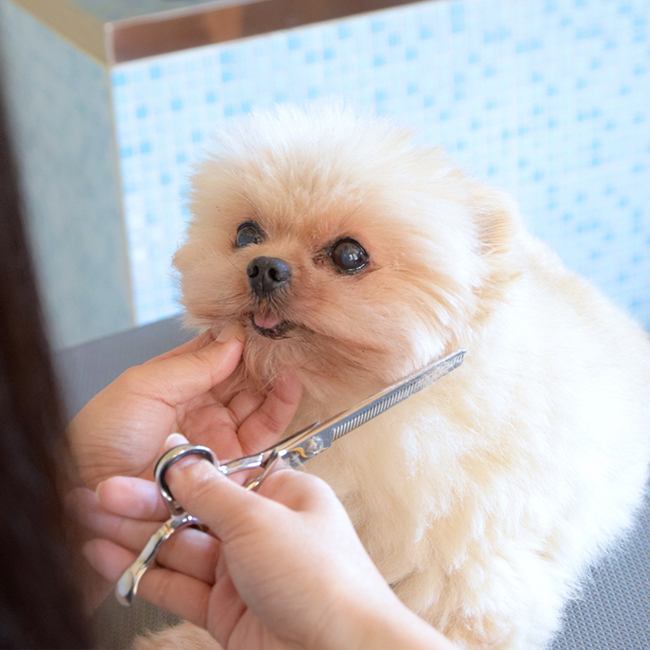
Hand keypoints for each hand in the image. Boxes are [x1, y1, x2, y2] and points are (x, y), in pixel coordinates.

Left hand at [68, 327, 301, 487]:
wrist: (94, 493)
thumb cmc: (103, 435)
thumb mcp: (144, 386)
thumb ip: (193, 364)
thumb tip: (233, 337)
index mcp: (178, 381)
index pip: (220, 352)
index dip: (242, 337)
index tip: (264, 321)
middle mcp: (202, 405)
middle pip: (244, 377)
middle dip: (265, 358)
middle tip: (285, 338)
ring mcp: (218, 433)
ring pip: (258, 402)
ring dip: (276, 380)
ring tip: (291, 357)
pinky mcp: (232, 462)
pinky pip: (263, 434)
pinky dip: (280, 409)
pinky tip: (289, 384)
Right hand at [80, 437, 456, 649]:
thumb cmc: (322, 578)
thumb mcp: (259, 519)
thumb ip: (210, 491)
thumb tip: (179, 458)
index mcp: (283, 495)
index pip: (220, 476)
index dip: (176, 473)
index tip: (137, 466)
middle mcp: (263, 530)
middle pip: (194, 511)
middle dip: (145, 504)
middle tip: (101, 494)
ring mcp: (243, 572)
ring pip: (181, 549)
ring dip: (136, 537)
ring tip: (91, 521)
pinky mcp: (227, 612)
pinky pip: (179, 587)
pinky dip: (145, 574)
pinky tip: (111, 560)